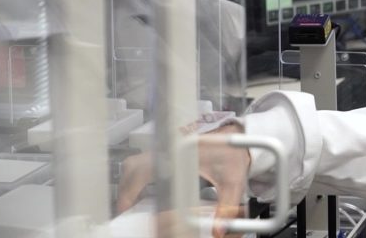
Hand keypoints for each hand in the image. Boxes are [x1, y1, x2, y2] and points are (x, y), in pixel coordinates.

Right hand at [117, 123, 251, 237]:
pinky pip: (144, 162)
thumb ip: (225, 207)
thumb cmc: (234, 155)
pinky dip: (138, 177)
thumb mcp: (232, 183)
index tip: (125, 208)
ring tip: (131, 203)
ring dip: (130, 182)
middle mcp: (169, 148)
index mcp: (180, 154)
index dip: (129, 189)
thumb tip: (218, 230)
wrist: (240, 137)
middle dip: (126, 189)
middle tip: (125, 211)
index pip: (143, 169)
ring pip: (135, 163)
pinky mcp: (168, 150)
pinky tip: (143, 193)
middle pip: (133, 166)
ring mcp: (167, 147)